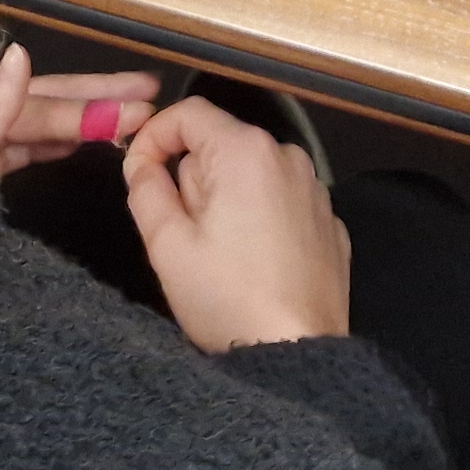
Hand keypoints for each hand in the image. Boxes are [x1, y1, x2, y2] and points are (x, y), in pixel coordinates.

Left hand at [0, 42, 160, 178]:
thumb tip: (21, 53)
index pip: (46, 106)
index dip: (93, 106)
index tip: (144, 102)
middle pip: (48, 102)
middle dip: (100, 97)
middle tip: (151, 89)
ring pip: (43, 123)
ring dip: (86, 116)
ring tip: (130, 109)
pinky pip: (26, 146)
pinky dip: (58, 138)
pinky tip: (82, 136)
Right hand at [119, 97, 348, 350]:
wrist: (297, 356)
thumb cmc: (226, 298)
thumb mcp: (168, 245)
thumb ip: (144, 189)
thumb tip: (141, 161)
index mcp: (246, 151)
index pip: (189, 113)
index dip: (154, 136)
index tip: (137, 175)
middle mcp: (288, 156)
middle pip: (220, 145)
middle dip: (193, 179)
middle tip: (184, 235)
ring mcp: (316, 190)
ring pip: (251, 174)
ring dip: (227, 200)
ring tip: (220, 256)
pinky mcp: (331, 223)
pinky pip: (281, 202)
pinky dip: (261, 220)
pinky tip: (256, 265)